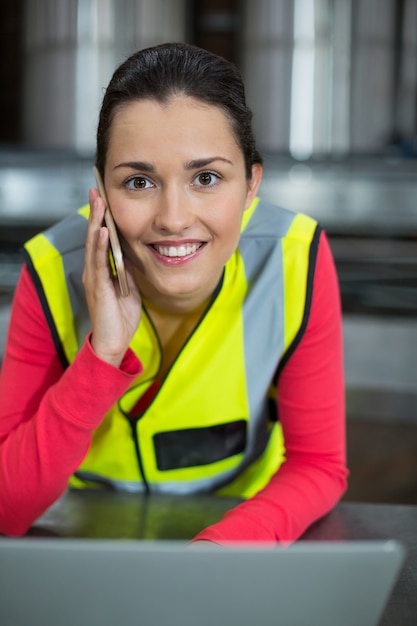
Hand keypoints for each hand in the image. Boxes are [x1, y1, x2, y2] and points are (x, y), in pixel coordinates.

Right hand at [82, 188, 141, 366]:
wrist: (114, 341)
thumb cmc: (120, 316)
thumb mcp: (128, 287)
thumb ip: (126, 269)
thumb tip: (132, 251)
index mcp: (102, 269)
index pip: (101, 237)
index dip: (101, 217)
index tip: (103, 197)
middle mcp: (94, 269)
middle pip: (94, 235)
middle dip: (95, 212)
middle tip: (96, 189)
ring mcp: (94, 277)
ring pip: (94, 244)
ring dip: (96, 222)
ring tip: (98, 202)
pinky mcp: (98, 287)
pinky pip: (99, 263)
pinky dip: (101, 246)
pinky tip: (103, 232)